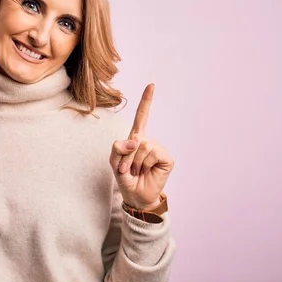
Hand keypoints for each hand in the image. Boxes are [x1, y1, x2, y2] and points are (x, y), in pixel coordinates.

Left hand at [109, 84, 173, 209]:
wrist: (136, 196)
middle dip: (126, 157)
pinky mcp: (166, 158)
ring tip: (136, 171)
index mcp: (136, 139)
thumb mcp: (114, 162)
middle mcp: (148, 141)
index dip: (146, 101)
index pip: (141, 116)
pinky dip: (145, 164)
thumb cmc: (125, 178)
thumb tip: (136, 140)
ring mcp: (158, 149)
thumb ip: (118, 148)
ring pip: (143, 146)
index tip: (152, 85)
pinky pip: (152, 154)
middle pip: (135, 138)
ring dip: (135, 162)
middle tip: (127, 169)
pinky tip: (147, 171)